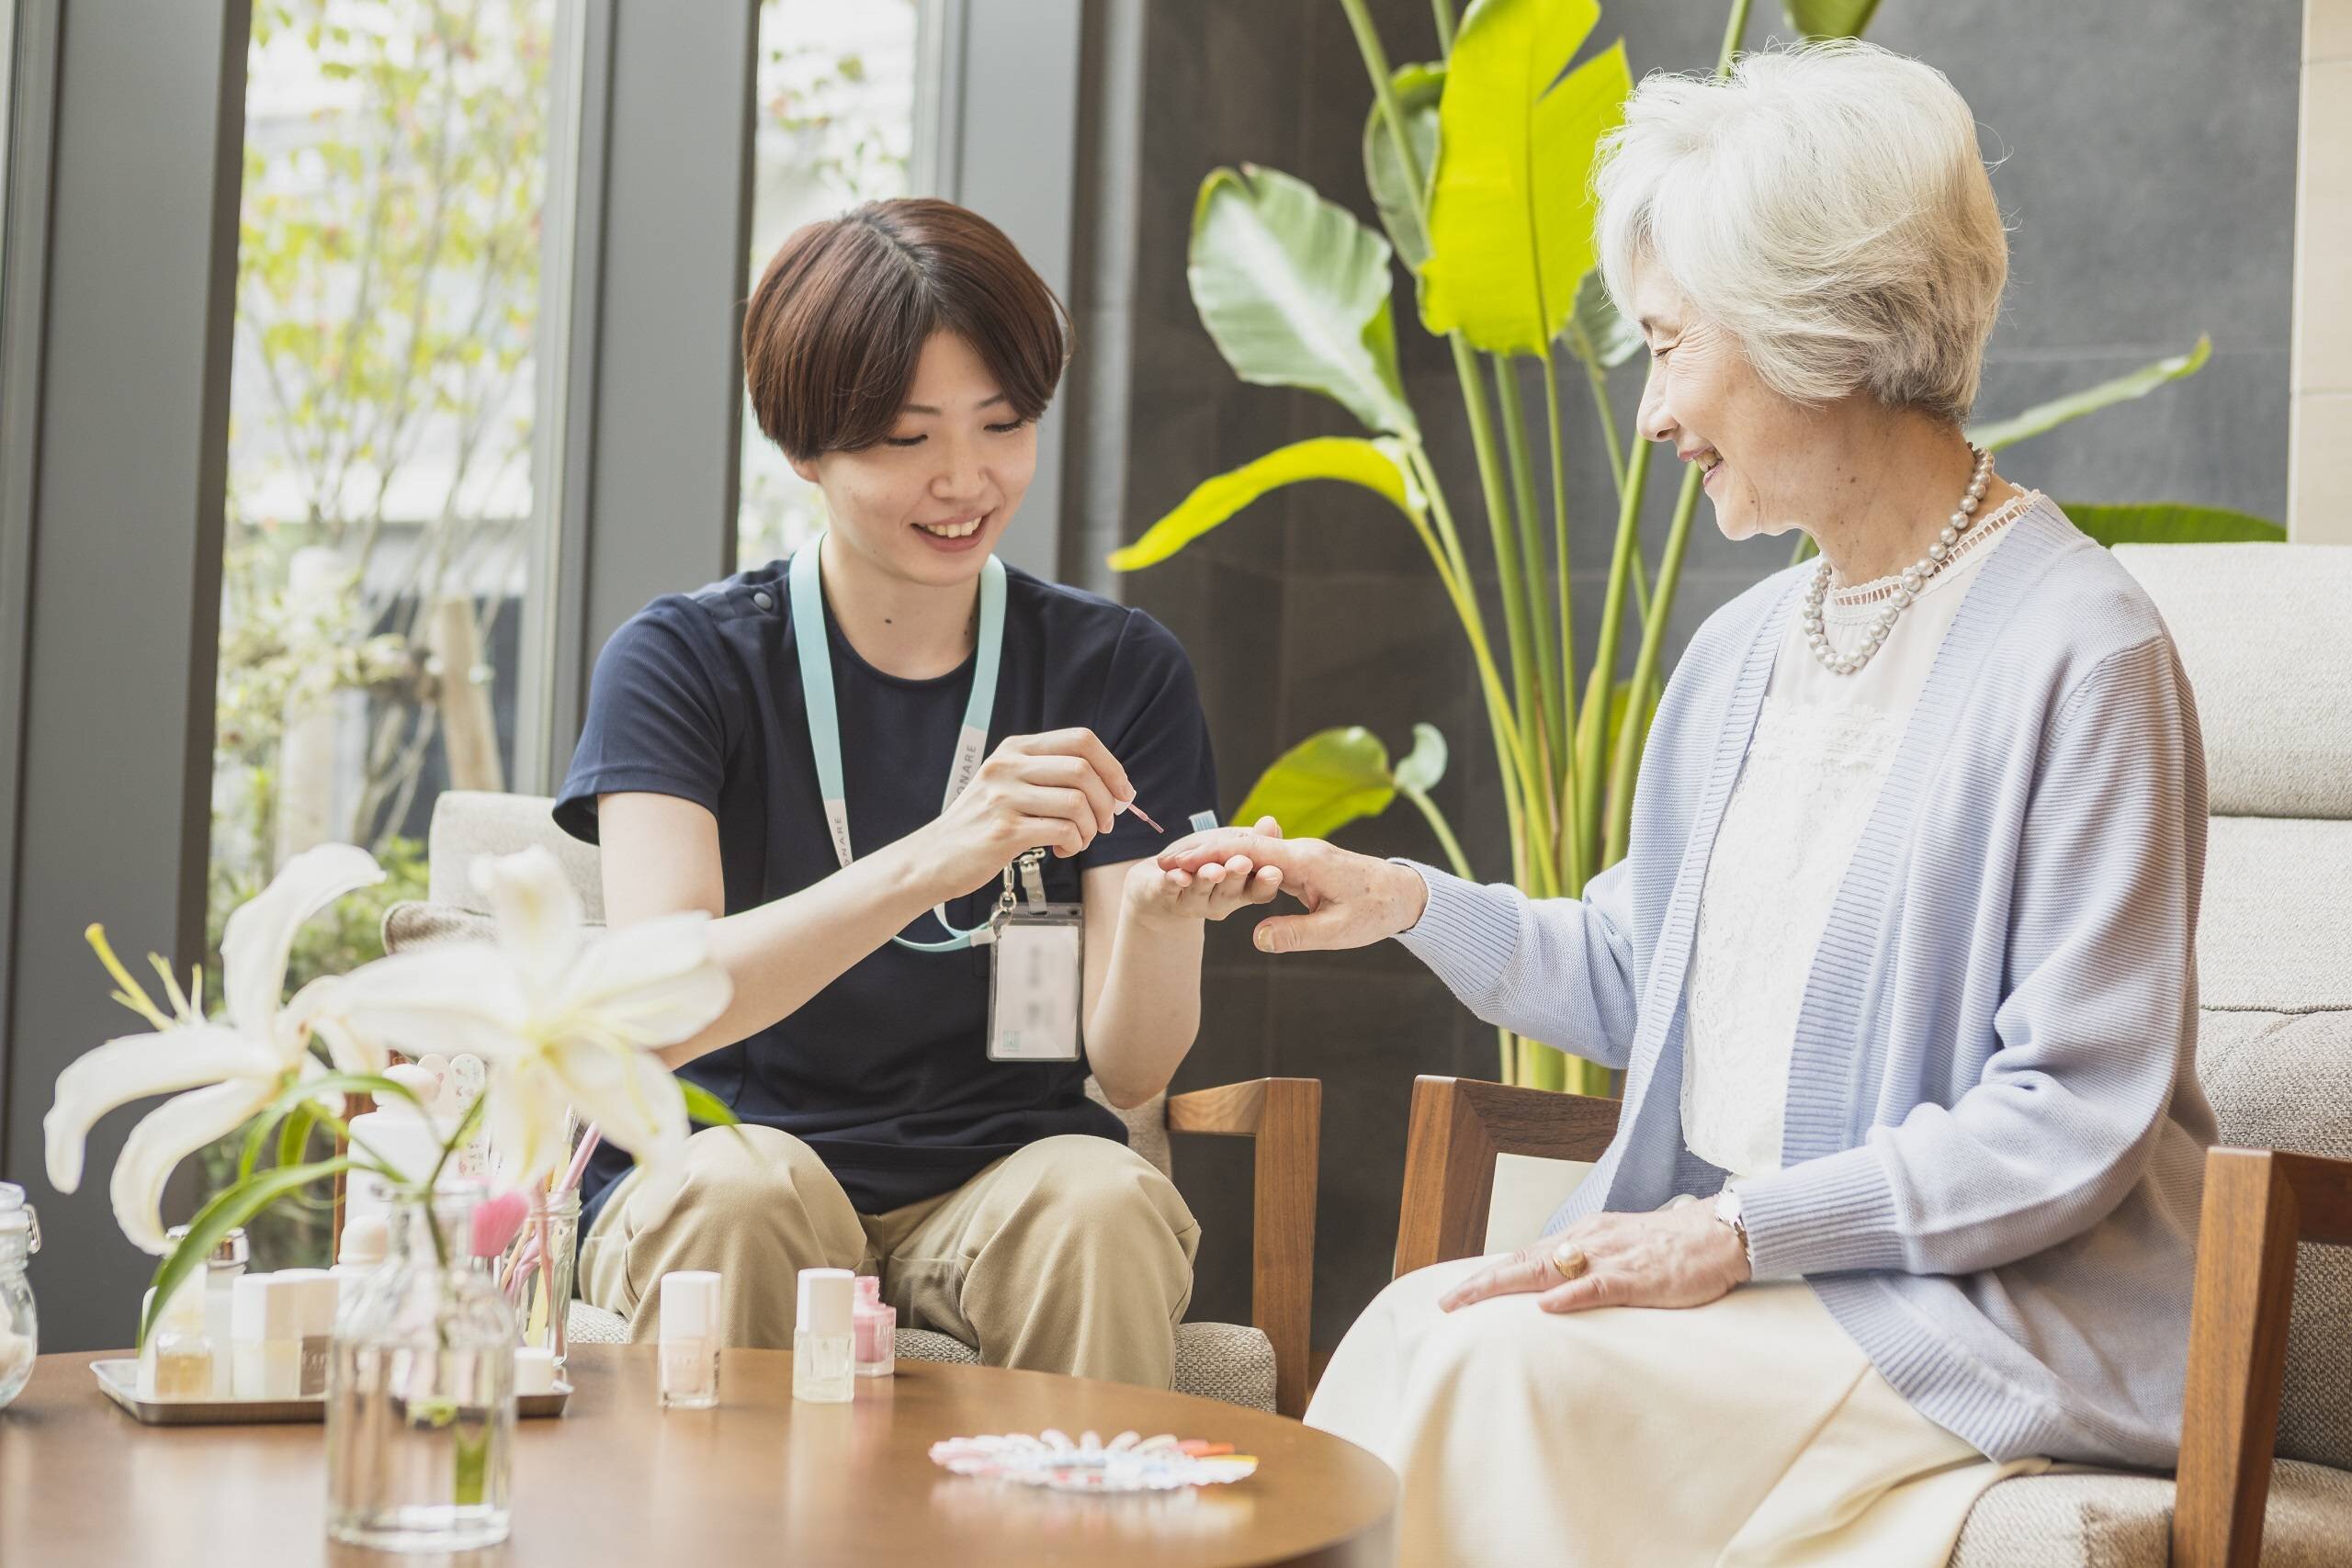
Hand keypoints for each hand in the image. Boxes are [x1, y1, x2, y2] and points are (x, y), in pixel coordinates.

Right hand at [912, 728, 1133, 896]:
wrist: (933, 857)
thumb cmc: (980, 825)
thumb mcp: (1007, 783)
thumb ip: (1047, 775)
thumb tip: (1109, 785)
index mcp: (1015, 749)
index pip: (1080, 740)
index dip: (1111, 766)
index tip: (1123, 792)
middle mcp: (1008, 766)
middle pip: (1082, 770)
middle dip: (1106, 801)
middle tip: (1104, 825)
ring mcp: (1004, 797)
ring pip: (1076, 802)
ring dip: (1090, 828)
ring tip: (1080, 840)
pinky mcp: (1004, 831)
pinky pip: (1063, 830)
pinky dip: (1074, 843)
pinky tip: (1061, 849)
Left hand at [1124, 816, 1285, 928]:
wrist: (1163, 882)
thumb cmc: (1206, 861)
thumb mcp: (1231, 846)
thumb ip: (1251, 839)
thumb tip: (1270, 822)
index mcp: (1243, 890)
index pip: (1260, 890)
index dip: (1266, 882)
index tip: (1273, 872)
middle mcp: (1220, 901)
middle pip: (1230, 891)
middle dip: (1236, 876)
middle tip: (1242, 864)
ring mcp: (1192, 902)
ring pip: (1201, 891)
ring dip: (1207, 878)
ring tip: (1213, 870)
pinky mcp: (1164, 896)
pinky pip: (1169, 888)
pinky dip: (1174, 880)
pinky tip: (1178, 874)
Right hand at [1156, 825, 1427, 952]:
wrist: (1403, 893)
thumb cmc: (1375, 912)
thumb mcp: (1339, 932)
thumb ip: (1297, 934)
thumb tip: (1258, 940)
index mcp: (1305, 862)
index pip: (1247, 853)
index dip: (1209, 858)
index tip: (1177, 865)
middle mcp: (1299, 850)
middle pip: (1240, 843)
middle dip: (1200, 852)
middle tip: (1162, 864)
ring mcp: (1300, 853)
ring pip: (1248, 846)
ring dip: (1212, 854)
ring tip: (1175, 866)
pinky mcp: (1301, 861)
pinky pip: (1260, 855)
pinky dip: (1232, 860)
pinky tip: (1211, 870)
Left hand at [1438, 1198, 1751, 1315]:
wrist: (1718, 1233)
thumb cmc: (1671, 1246)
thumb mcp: (1618, 1249)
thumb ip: (1587, 1265)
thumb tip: (1553, 1288)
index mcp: (1582, 1238)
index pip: (1524, 1256)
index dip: (1489, 1275)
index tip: (1458, 1294)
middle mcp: (1588, 1242)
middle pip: (1524, 1261)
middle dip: (1482, 1283)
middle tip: (1448, 1302)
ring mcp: (1611, 1258)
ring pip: (1549, 1270)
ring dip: (1507, 1285)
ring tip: (1474, 1301)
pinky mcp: (1638, 1276)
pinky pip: (1599, 1285)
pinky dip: (1571, 1294)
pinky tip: (1547, 1304)